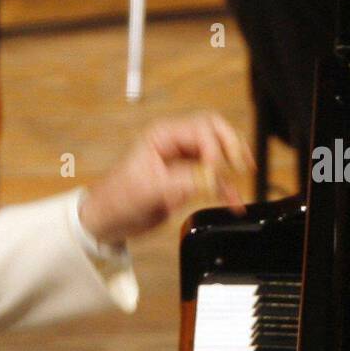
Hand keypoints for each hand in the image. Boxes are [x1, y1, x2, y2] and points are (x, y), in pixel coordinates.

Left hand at [78, 114, 252, 245]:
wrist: (106, 221)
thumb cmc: (115, 199)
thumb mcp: (148, 190)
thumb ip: (182, 181)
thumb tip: (211, 178)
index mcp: (162, 136)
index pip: (201, 129)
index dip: (214, 149)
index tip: (216, 171)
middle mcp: (175, 143)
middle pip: (215, 133)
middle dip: (231, 147)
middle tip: (242, 165)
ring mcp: (182, 161)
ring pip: (218, 154)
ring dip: (232, 167)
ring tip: (243, 180)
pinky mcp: (186, 180)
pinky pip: (213, 179)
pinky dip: (225, 188)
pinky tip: (233, 200)